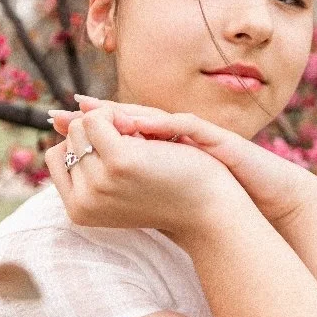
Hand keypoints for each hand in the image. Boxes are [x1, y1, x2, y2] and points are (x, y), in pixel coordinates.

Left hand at [50, 96, 316, 229]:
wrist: (260, 205)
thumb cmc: (215, 200)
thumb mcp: (166, 190)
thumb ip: (135, 184)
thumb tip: (94, 190)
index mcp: (163, 145)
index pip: (120, 126)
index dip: (90, 123)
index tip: (55, 122)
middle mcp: (177, 134)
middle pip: (130, 114)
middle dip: (97, 114)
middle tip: (64, 112)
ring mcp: (197, 134)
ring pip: (153, 115)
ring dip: (121, 114)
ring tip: (90, 111)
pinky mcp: (217, 139)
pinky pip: (184, 126)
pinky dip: (159, 126)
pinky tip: (134, 128)